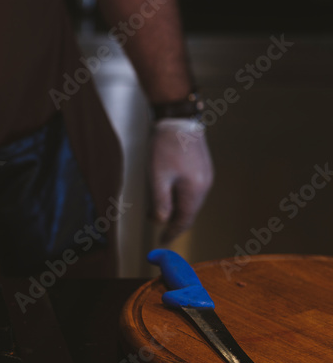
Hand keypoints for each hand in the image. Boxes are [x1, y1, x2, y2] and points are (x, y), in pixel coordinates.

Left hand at [149, 118, 213, 243]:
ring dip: (174, 208)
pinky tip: (167, 194)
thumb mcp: (157, 178)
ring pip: (190, 201)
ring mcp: (206, 176)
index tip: (162, 242)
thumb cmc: (165, 148)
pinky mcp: (203, 168)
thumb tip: (161, 222)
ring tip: (155, 211)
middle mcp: (204, 185)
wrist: (178, 120)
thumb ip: (160, 202)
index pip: (184, 220)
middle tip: (156, 228)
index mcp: (194, 190)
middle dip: (172, 221)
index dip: (172, 232)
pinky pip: (191, 190)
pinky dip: (179, 197)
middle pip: (188, 212)